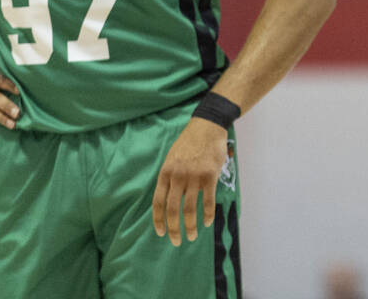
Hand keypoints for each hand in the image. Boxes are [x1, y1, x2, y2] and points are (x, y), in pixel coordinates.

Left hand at [152, 118, 227, 245]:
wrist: (207, 127)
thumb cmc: (189, 143)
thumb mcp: (172, 158)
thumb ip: (169, 177)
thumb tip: (167, 198)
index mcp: (165, 173)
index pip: (158, 202)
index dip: (158, 220)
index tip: (161, 233)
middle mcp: (178, 176)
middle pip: (172, 209)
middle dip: (174, 229)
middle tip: (177, 241)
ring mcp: (194, 177)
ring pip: (190, 209)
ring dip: (190, 226)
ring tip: (192, 236)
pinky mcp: (210, 176)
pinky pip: (208, 201)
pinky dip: (207, 215)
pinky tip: (207, 222)